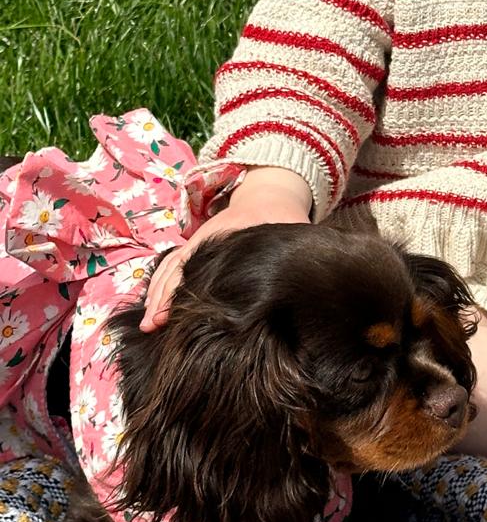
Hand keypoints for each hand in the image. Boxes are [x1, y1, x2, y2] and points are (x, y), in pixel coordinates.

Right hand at [139, 166, 312, 331]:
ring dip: (156, 295)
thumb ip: (293, 248)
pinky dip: (159, 285)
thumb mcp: (289, 229)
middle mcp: (205, 240)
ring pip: (169, 269)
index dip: (181, 287)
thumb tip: (304, 273)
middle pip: (176, 269)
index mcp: (225, 236)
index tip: (170, 313)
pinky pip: (170, 266)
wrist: (269, 195)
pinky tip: (153, 307)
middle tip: (150, 327)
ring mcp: (197, 244)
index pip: (196, 262)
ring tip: (147, 324)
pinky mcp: (195, 249)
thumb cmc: (280, 217)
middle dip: (162, 297)